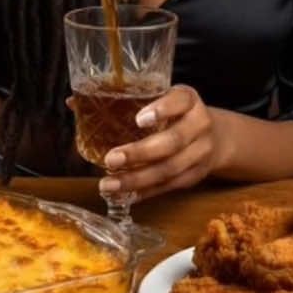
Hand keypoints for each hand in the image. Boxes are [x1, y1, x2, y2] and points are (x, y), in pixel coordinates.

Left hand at [92, 85, 229, 201]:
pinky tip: (124, 196)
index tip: (137, 119)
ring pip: (169, 170)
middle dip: (140, 153)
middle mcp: (199, 125)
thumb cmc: (176, 112)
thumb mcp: (160, 96)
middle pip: (172, 142)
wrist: (219, 137)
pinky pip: (168, 187)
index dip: (161, 110)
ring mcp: (200, 154)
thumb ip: (124, 99)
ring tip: (108, 185)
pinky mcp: (195, 177)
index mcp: (189, 100)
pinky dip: (145, 193)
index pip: (179, 101)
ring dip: (137, 180)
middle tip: (111, 159)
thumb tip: (73, 102)